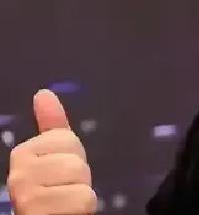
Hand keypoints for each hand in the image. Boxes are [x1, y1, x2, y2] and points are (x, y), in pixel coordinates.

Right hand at [7, 89, 96, 213]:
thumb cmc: (56, 192)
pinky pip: (82, 199)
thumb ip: (52, 126)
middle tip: (64, 192)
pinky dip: (81, 210)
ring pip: (80, 179)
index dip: (74, 158)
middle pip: (75, 159)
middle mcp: (17, 174)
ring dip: (81, 195)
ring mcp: (25, 194)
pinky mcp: (36, 211)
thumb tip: (43, 93)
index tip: (60, 175)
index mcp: (22, 154)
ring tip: (64, 205)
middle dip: (79, 178)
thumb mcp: (56, 157)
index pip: (67, 139)